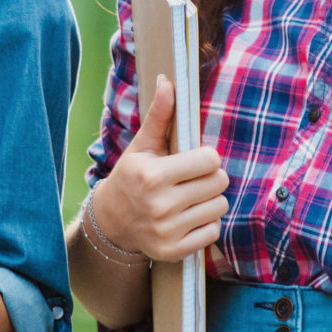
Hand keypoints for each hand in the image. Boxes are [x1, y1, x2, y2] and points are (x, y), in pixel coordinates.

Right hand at [94, 76, 229, 261]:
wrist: (112, 221)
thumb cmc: (132, 176)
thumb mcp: (143, 146)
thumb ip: (160, 115)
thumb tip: (169, 81)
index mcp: (152, 175)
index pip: (210, 159)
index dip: (206, 157)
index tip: (192, 160)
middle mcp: (159, 204)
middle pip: (219, 182)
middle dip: (210, 177)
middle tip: (191, 180)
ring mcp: (166, 230)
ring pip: (219, 206)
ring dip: (209, 200)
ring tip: (189, 198)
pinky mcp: (174, 250)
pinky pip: (214, 232)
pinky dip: (206, 224)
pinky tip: (187, 218)